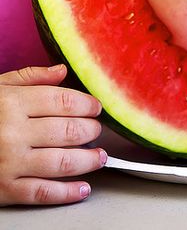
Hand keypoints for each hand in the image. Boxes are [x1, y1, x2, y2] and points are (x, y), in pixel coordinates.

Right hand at [0, 64, 105, 205]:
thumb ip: (31, 78)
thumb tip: (62, 71)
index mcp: (14, 103)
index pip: (64, 102)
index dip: (87, 104)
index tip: (97, 108)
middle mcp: (14, 132)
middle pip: (68, 131)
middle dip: (91, 131)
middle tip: (98, 130)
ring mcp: (10, 163)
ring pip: (62, 162)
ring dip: (88, 161)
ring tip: (99, 157)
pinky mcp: (4, 190)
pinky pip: (42, 192)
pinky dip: (68, 192)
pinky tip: (83, 188)